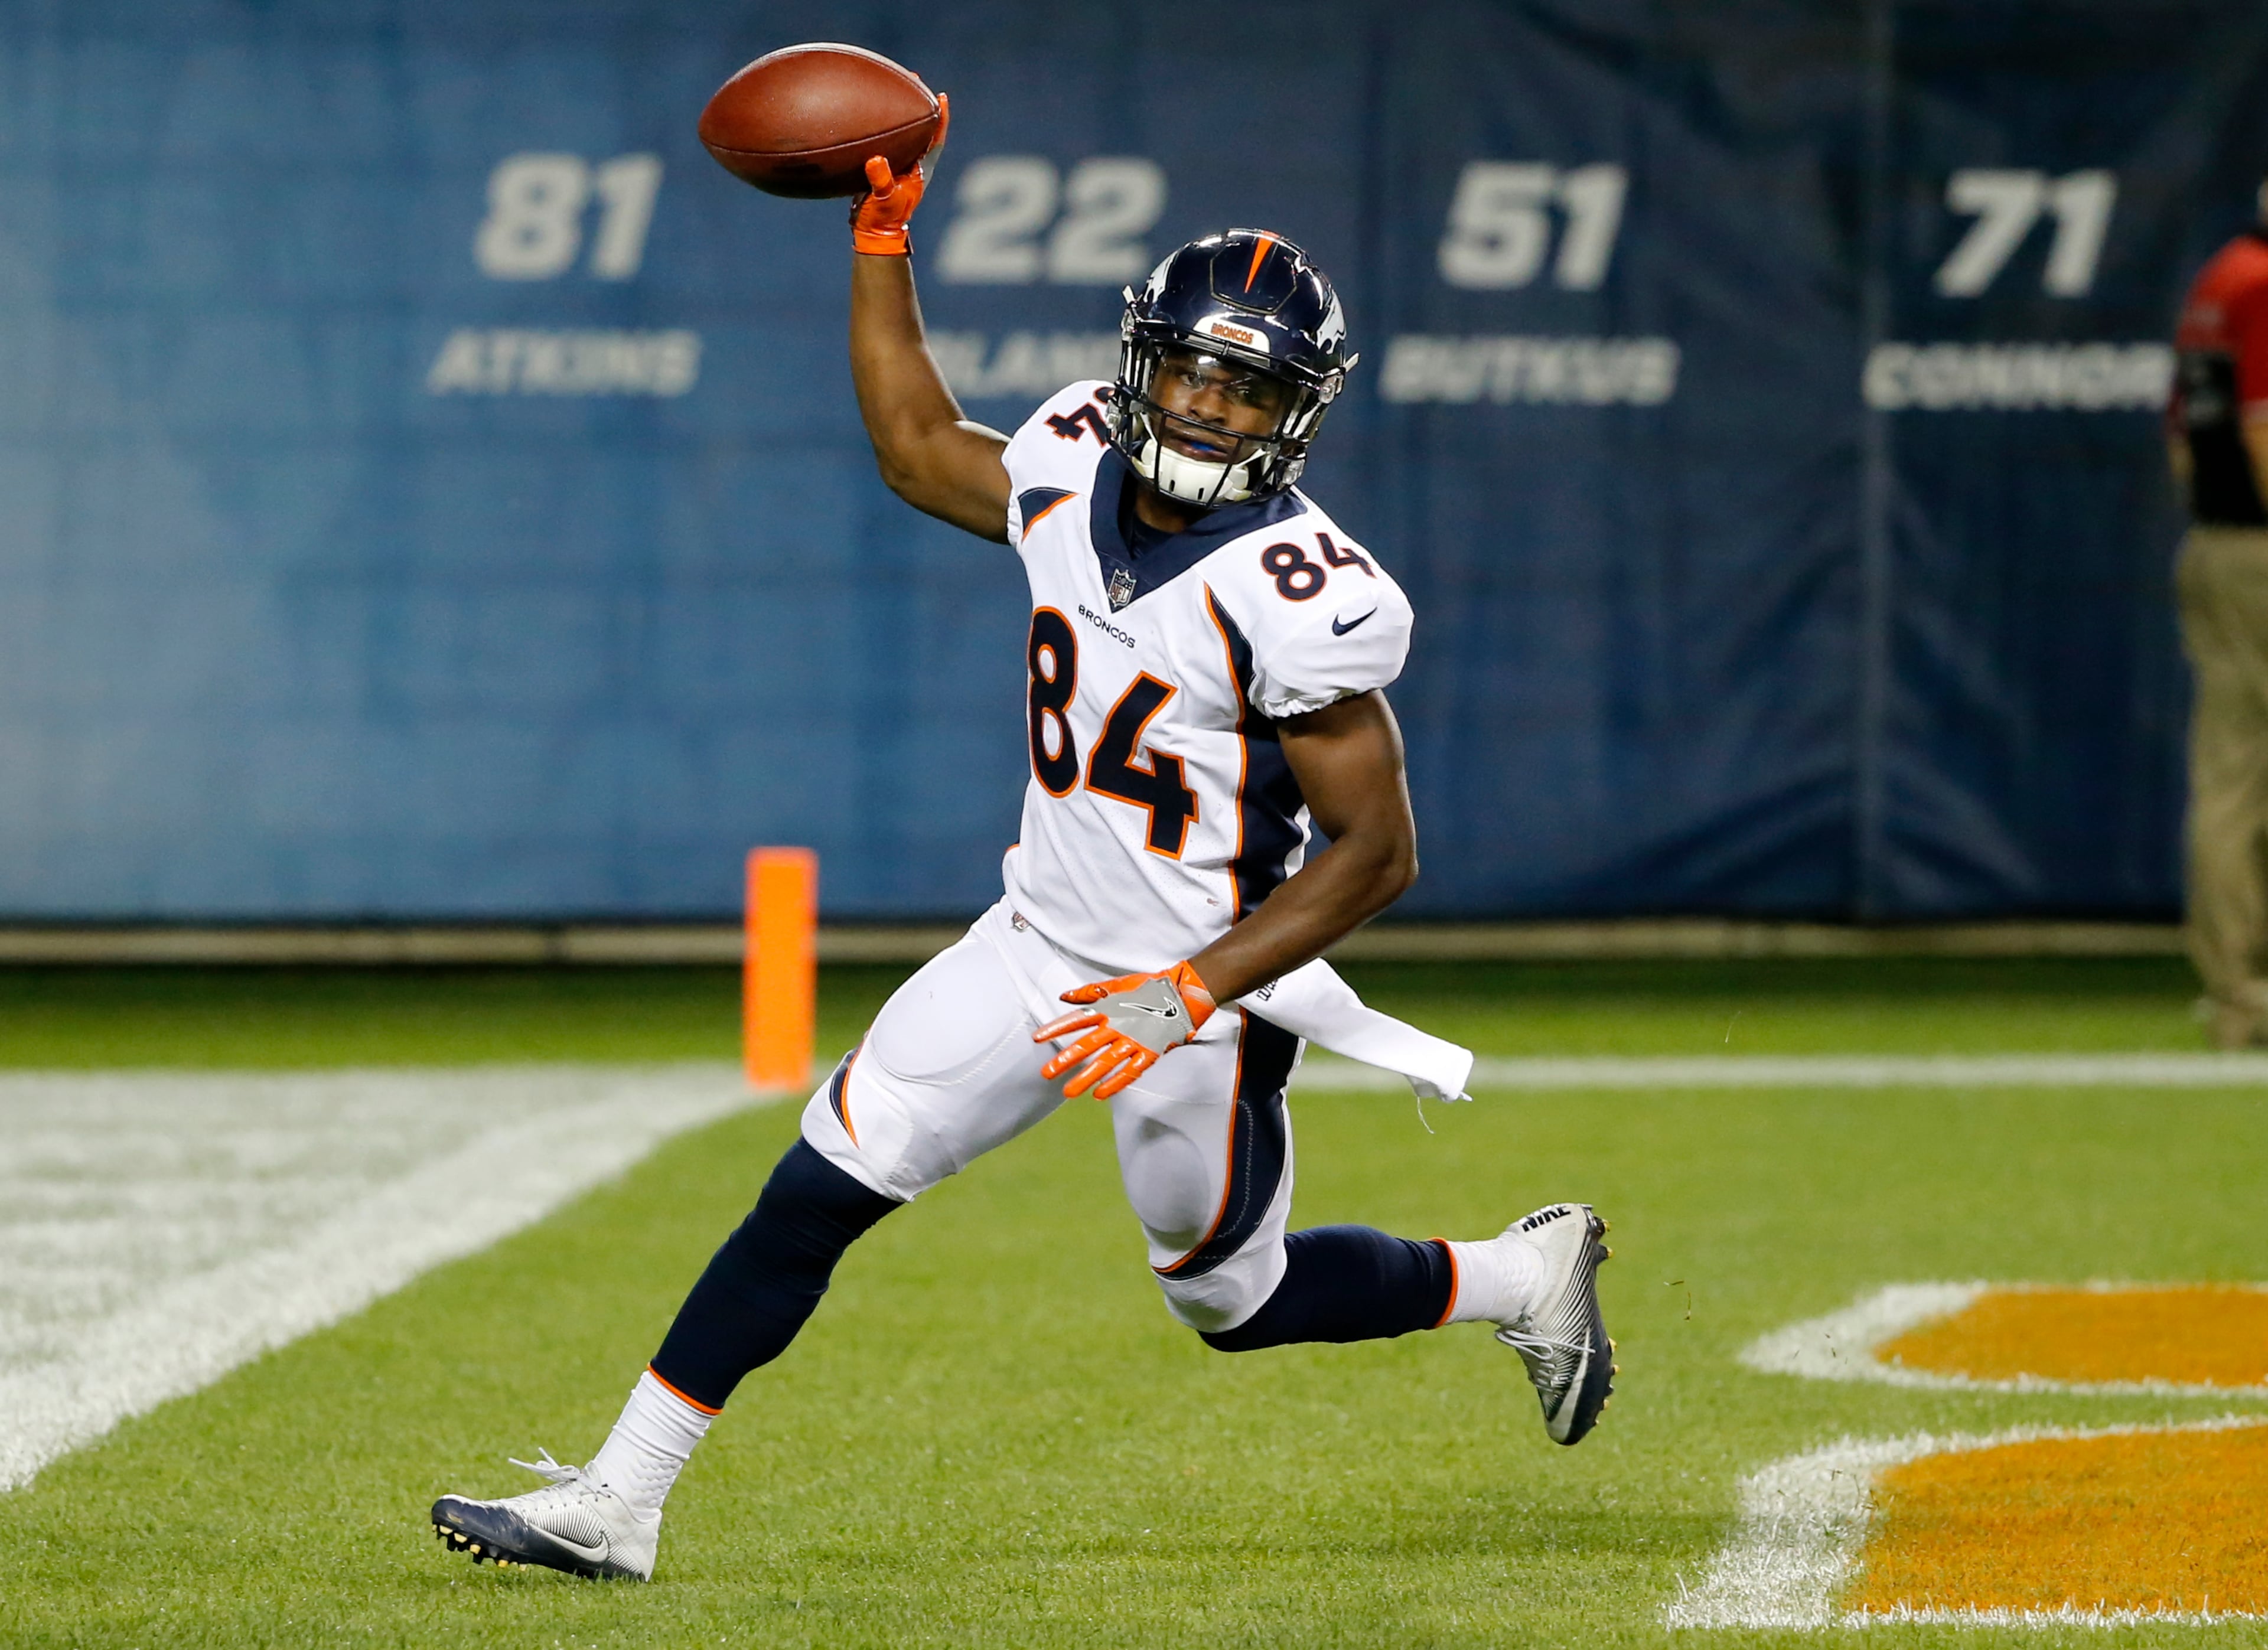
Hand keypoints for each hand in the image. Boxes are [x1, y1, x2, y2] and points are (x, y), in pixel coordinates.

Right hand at [849, 91, 948, 254]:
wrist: (873, 232)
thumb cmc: (882, 219)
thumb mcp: (882, 200)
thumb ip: (880, 181)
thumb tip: (875, 161)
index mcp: (920, 170)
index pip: (935, 139)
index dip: (940, 118)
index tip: (941, 97)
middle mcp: (914, 164)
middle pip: (922, 129)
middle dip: (919, 105)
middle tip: (913, 80)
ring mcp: (900, 165)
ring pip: (905, 132)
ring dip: (902, 111)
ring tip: (894, 88)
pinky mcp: (885, 168)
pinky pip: (888, 139)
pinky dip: (884, 124)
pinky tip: (872, 112)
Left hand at [1033, 960, 1215, 1099]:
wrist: (1185, 992)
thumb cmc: (1150, 987)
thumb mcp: (1117, 985)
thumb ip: (1090, 992)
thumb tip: (1064, 996)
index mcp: (1110, 1007)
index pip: (1078, 1019)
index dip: (1056, 1029)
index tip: (1037, 1038)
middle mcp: (1119, 1025)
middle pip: (1088, 1045)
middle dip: (1065, 1060)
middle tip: (1046, 1073)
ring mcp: (1136, 1040)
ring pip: (1106, 1062)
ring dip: (1086, 1078)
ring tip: (1068, 1092)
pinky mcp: (1151, 1052)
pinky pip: (1131, 1072)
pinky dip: (1115, 1084)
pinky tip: (1099, 1095)